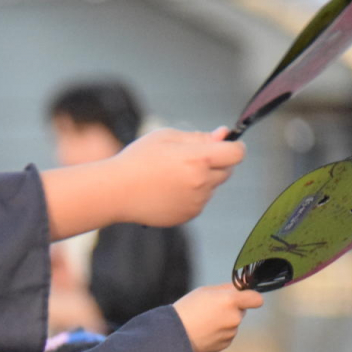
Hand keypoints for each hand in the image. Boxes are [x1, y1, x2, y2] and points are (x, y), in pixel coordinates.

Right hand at [109, 128, 245, 226]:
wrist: (115, 192)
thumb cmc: (138, 160)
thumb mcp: (166, 137)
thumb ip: (198, 136)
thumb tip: (223, 135)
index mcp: (198, 159)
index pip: (236, 153)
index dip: (233, 147)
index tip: (225, 145)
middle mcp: (201, 182)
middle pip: (227, 171)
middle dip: (216, 162)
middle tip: (190, 159)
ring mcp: (196, 202)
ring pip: (212, 187)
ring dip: (202, 179)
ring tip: (171, 176)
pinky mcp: (188, 215)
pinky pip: (199, 201)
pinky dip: (191, 195)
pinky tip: (168, 190)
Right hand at [173, 284, 263, 351]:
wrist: (173, 333)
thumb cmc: (187, 308)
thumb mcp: (204, 291)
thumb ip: (226, 289)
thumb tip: (240, 289)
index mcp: (230, 301)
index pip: (256, 299)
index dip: (251, 297)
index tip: (246, 298)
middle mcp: (234, 318)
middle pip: (241, 311)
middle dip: (231, 309)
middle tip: (211, 309)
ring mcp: (231, 332)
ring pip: (233, 324)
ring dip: (223, 322)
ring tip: (204, 322)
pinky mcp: (225, 344)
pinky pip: (226, 335)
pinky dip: (218, 333)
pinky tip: (204, 331)